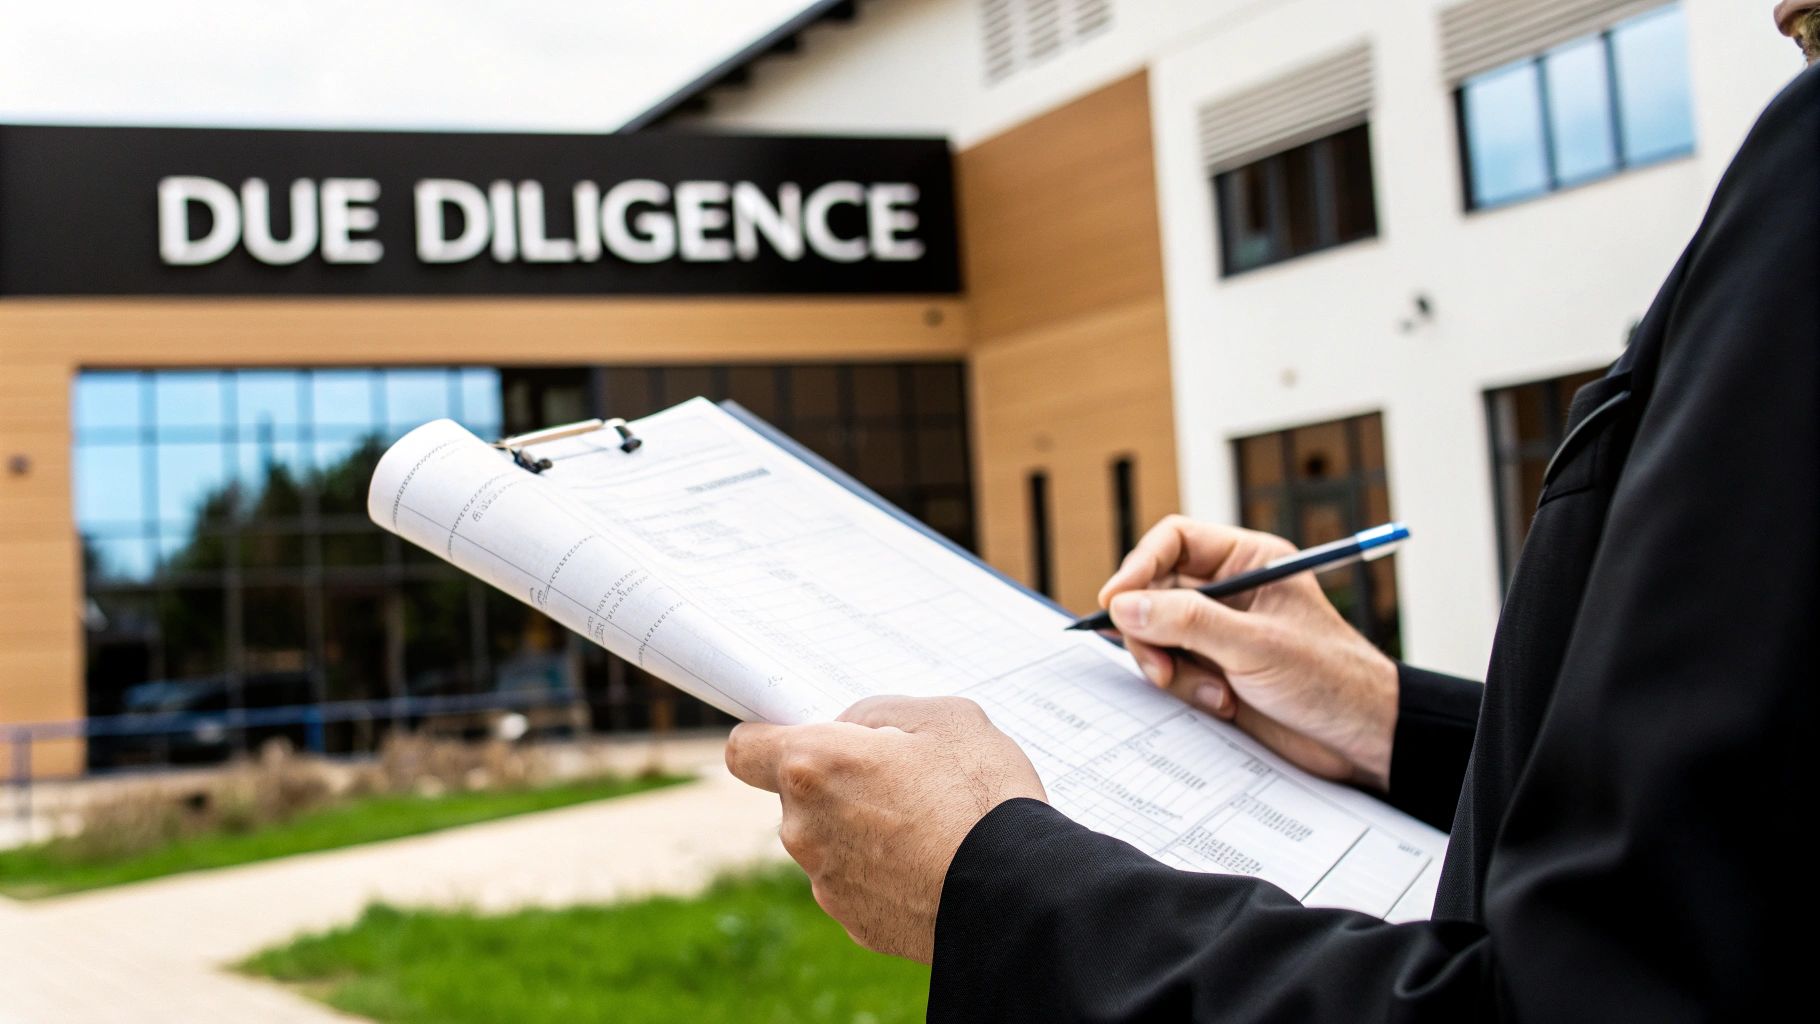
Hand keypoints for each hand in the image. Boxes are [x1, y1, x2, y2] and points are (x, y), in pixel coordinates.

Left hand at [724, 695, 1045, 962]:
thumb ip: (880, 714)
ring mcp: (826, 882)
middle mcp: (803, 829)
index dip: (767, 738)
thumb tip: (854, 729)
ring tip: (930, 824)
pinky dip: (884, 871)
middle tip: (902, 777)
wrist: (1019, 894)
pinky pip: (857, 881)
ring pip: (829, 840)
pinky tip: (932, 863)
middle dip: (838, 782)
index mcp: (814, 766)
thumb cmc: (982, 796)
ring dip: (862, 828)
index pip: (743, 749)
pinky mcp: (855, 922)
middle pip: (798, 795)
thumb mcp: (944, 718)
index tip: (798, 736)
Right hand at [1099, 516, 1398, 789]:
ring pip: (1156, 634)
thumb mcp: (1255, 645)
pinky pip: (1171, 669)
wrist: (1360, 738)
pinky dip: (1184, 689)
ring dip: (1172, 668)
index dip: (1139, 566)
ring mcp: (1218, 632)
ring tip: (1214, 693)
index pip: (1174, 541)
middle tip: (1160, 666)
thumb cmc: (1330, 679)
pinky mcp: (1213, 670)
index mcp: (1249, 561)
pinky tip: (1222, 704)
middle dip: (1150, 631)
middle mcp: (1229, 591)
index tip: (1113, 601)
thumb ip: (1187, 622)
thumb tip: (1123, 605)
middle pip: (1154, 590)